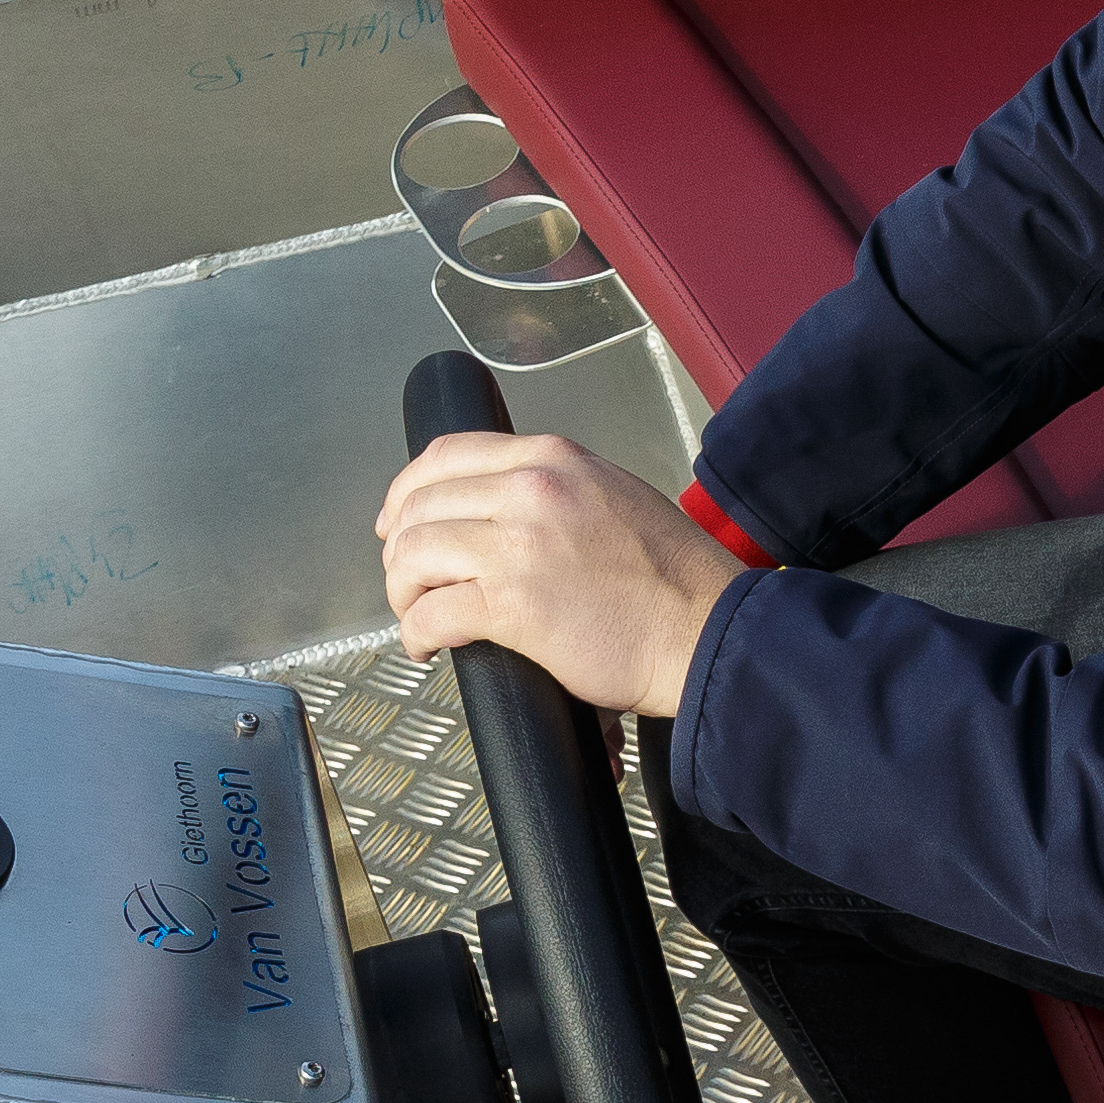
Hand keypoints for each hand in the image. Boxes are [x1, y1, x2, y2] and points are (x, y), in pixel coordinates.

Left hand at [374, 430, 745, 717]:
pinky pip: (432, 612)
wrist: (706, 629)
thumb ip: (557, 491)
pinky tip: (427, 648)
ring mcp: (518, 545)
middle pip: (420, 505)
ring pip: (414, 555)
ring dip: (402, 593)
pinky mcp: (512, 604)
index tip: (398, 522)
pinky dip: (416, 633)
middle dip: (400, 551)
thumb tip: (503, 512)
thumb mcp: (613, 495)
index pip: (446, 455)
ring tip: (417, 617)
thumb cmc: (673, 580)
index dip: (407, 491)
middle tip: (408, 584)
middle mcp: (530, 489)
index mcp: (552, 459)